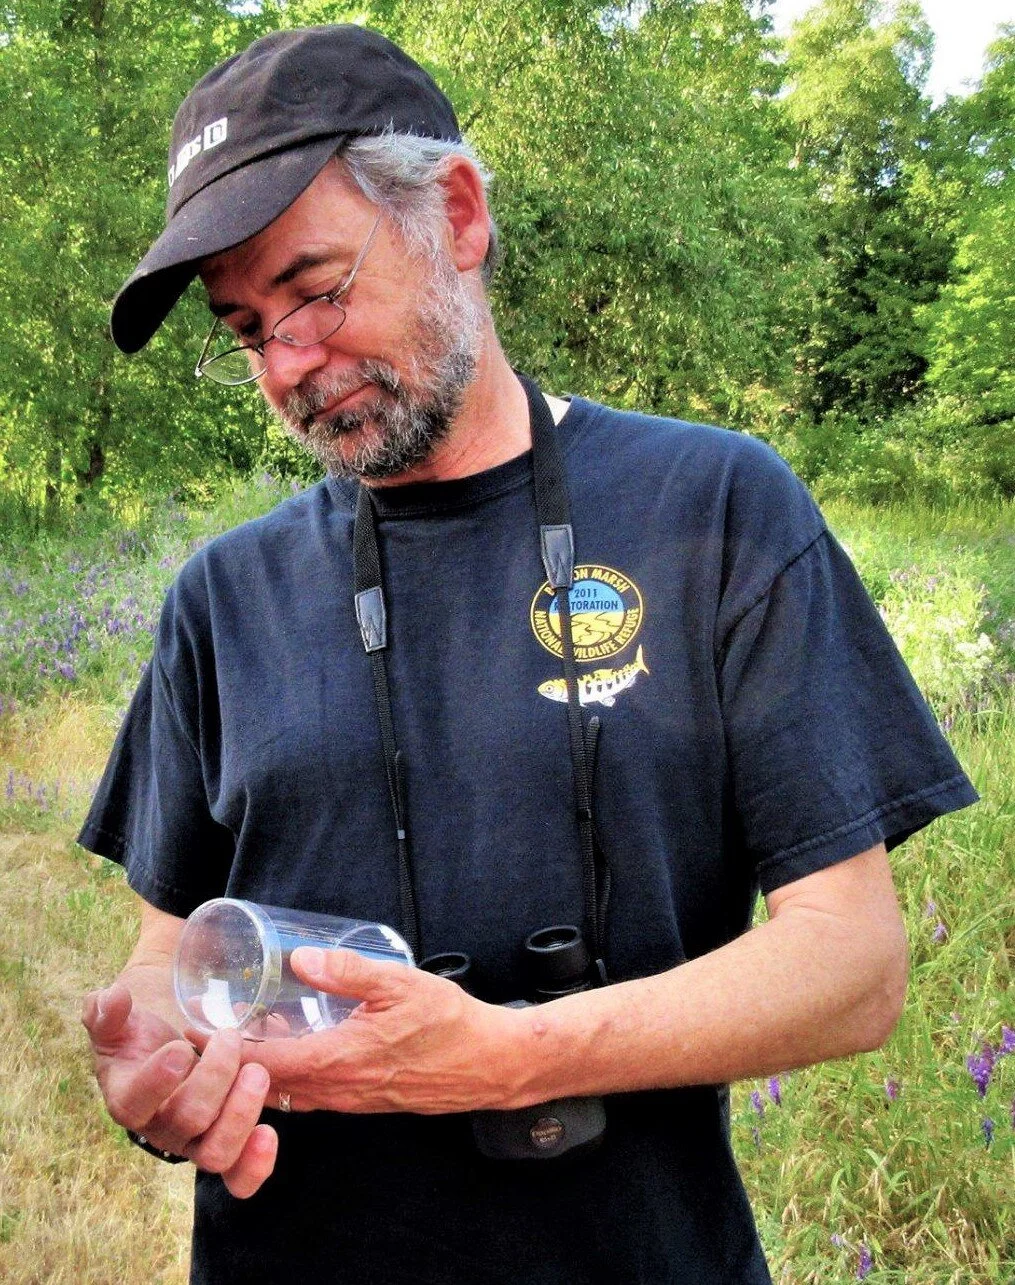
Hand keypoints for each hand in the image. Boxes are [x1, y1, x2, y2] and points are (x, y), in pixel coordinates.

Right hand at [82, 983, 277, 1196]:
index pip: (134, 1104)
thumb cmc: (138, 1038)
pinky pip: (238, 1176)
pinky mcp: (224, 1147)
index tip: (181, 1047)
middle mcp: (161, 1129)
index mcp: (128, 1099)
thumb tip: (111, 999)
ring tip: (256, 1073)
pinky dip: (255, 1163)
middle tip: (230, 1037)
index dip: (158, 1080)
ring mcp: (194, 1142)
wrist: (164, 1054)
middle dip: (214, 1077)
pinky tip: (269, 1133)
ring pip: (215, 1154)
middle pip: (187, 1121)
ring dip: (241, 1113)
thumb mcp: (118, 1022)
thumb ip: (106, 1012)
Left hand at [229, 948, 528, 1114]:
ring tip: (244, 1036)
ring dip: (263, 1072)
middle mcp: (337, 1090)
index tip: (196, 1031)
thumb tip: (298, 958)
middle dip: (235, 1066)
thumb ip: (347, 970)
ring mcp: (351, 1101)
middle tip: (210, 1033)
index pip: (263, 1063)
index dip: (226, 1051)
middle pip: (267, 1085)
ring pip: (290, 1094)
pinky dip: (292, 1076)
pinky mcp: (365, 1101)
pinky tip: (294, 1045)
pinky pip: (314, 1095)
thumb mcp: (398, 982)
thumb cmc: (448, 1021)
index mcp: (337, 1061)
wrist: (490, 1064)